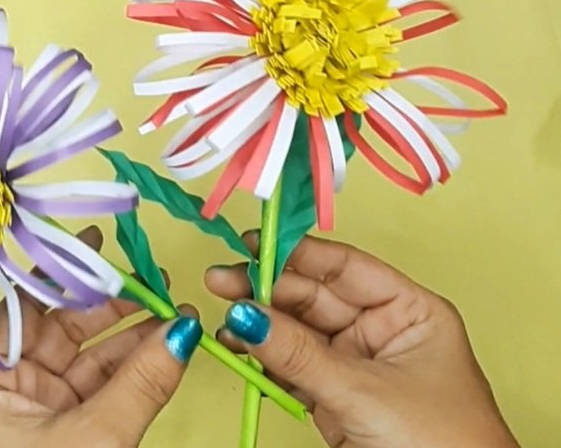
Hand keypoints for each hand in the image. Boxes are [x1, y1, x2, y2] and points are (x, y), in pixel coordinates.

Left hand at [0, 226, 202, 447]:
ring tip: (171, 310)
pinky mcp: (66, 425)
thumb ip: (142, 382)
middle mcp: (6, 385)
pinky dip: (133, 366)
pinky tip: (163, 342)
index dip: (61, 274)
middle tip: (149, 279)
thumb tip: (182, 331)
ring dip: (130, 334)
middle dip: (109, 304)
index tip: (92, 244)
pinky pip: (102, 383)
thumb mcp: (97, 438)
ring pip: (87, 354)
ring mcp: (38, 405)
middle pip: (59, 326)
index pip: (24, 309)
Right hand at [207, 233, 520, 447]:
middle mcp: (381, 333)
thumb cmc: (446, 446)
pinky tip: (237, 347)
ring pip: (296, 333)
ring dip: (259, 325)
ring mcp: (354, 366)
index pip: (344, 268)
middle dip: (266, 290)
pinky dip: (262, 359)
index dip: (297, 253)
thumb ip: (300, 354)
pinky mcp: (334, 397)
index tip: (254, 244)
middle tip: (224, 281)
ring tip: (225, 318)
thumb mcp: (366, 392)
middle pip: (312, 297)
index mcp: (409, 312)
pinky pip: (290, 367)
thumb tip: (248, 316)